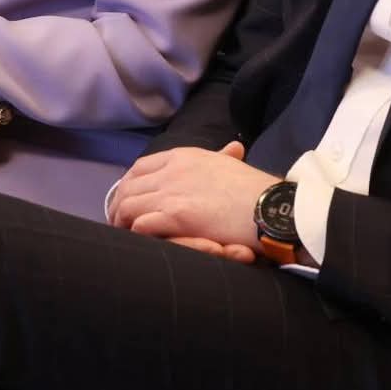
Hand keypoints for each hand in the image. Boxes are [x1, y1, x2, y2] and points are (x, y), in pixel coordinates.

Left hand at [107, 141, 277, 258]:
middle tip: (118, 222)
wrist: (272, 207)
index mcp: (183, 156)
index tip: (127, 200)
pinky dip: (135, 233)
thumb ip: (223, 158)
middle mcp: (171, 170)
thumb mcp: (233, 164)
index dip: (129, 185)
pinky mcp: (175, 215)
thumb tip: (232, 148)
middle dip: (118, 205)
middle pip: (128, 186)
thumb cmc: (256, 190)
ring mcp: (171, 192)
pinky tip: (137, 241)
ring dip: (122, 221)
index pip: (140, 167)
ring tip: (123, 235)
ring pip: (128, 204)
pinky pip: (140, 224)